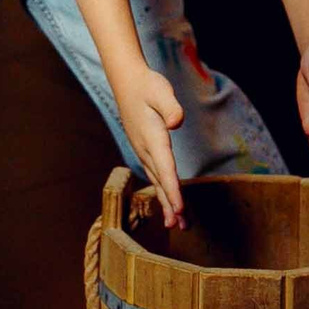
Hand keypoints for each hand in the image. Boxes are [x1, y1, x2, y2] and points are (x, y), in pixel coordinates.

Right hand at [119, 65, 186, 228]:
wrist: (127, 81)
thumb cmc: (147, 85)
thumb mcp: (161, 91)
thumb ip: (170, 106)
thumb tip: (177, 122)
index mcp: (152, 138)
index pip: (165, 168)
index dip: (172, 189)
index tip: (179, 208)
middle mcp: (145, 149)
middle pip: (161, 181)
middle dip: (170, 205)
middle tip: (181, 226)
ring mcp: (143, 150)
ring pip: (157, 181)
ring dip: (166, 202)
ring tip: (176, 223)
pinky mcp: (144, 149)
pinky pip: (155, 174)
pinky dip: (162, 190)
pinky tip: (167, 201)